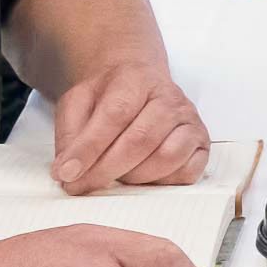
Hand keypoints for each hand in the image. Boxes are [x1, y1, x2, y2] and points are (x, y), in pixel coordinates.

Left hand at [52, 61, 210, 188]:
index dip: (90, 148)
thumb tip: (66, 171)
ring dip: (134, 177)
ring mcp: (189, 120)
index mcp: (136, 79)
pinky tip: (143, 178)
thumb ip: (69, 134)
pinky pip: (187, 172)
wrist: (139, 81)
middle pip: (140, 140)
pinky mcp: (200, 143)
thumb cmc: (109, 96)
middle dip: (106, 170)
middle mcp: (169, 98)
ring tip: (115, 177)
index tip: (66, 173)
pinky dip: (162, 183)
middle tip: (81, 186)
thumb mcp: (78, 102)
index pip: (115, 114)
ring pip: (166, 158)